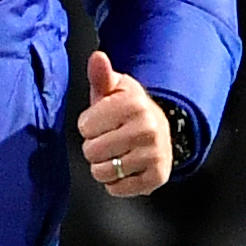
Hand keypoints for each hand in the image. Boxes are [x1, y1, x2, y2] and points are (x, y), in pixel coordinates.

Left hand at [78, 51, 172, 196]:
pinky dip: (116, 183)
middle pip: (91, 151)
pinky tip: (126, 168)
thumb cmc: (128, 110)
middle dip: (94, 147)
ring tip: (116, 154)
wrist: (161, 129)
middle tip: (110, 139)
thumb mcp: (114, 89)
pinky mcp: (156, 177)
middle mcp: (148, 129)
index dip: (88, 125)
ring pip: (101, 172)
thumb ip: (101, 75)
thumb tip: (97, 57)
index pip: (85, 127)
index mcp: (134, 104)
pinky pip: (117, 189)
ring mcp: (154, 154)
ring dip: (103, 166)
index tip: (103, 121)